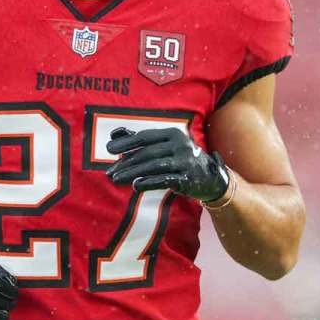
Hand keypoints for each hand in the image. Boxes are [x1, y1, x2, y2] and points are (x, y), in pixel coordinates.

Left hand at [105, 127, 230, 202]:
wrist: (210, 177)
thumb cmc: (180, 158)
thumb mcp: (164, 145)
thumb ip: (140, 139)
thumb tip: (114, 134)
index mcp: (173, 134)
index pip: (145, 137)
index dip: (126, 142)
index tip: (109, 149)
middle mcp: (180, 145)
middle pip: (147, 153)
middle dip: (126, 162)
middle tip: (109, 172)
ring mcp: (185, 162)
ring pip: (154, 166)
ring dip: (133, 173)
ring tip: (116, 179)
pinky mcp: (187, 178)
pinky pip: (165, 180)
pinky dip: (149, 182)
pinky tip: (135, 186)